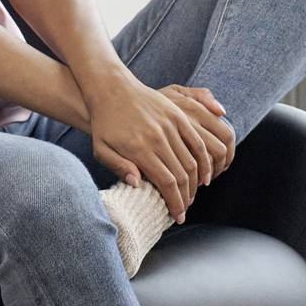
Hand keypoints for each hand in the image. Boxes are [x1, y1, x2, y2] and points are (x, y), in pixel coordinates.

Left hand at [84, 73, 233, 220]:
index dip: (175, 203)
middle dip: (186, 197)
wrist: (111, 88)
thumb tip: (138, 184)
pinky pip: (197, 141)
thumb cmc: (104, 123)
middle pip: (182, 175)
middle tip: (185, 209)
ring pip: (192, 160)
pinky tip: (204, 173)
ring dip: (196, 182)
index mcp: (140, 149)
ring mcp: (170, 125)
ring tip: (192, 195)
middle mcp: (158, 138)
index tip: (178, 217)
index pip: (166, 183)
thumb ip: (118, 168)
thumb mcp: (101, 149)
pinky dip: (204, 160)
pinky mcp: (177, 115)